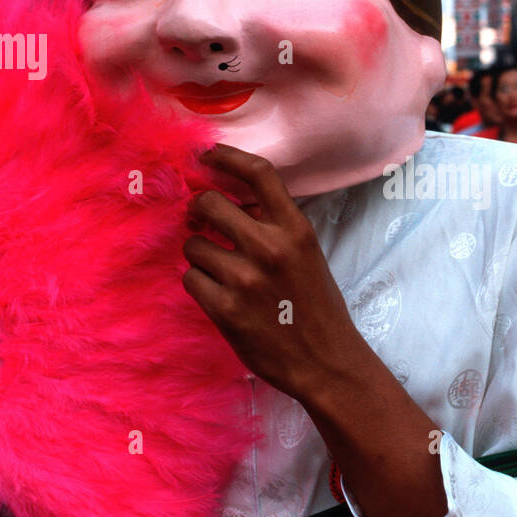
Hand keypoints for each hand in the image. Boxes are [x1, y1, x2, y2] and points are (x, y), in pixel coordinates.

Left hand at [183, 145, 446, 516]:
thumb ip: (275, 226)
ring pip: (193, 244)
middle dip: (198, 209)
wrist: (325, 360)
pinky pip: (191, 278)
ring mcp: (245, 279)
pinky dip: (199, 283)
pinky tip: (218, 294)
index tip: (206, 155)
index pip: (258, 174)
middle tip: (200, 219)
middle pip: (210, 202)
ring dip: (199, 254)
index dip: (226, 157)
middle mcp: (270, 247)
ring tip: (219, 270)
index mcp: (296, 229)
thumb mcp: (307, 254)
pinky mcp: (226, 310)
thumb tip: (232, 201)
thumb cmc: (316, 305)